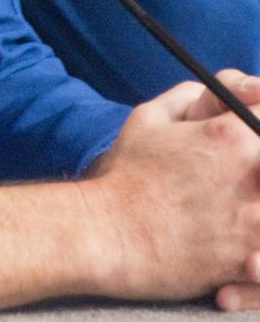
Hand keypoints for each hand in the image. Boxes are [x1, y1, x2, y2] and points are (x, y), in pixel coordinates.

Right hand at [86, 75, 259, 300]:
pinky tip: (244, 245)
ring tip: (243, 204)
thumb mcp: (150, 117)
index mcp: (229, 137)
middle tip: (247, 167)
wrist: (110, 234)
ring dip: (257, 200)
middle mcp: (249, 178)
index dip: (258, 112)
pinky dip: (258, 251)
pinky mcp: (248, 260)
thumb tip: (224, 95)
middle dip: (258, 159)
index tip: (250, 122)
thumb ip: (193, 97)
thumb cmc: (127, 173)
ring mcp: (251, 223)